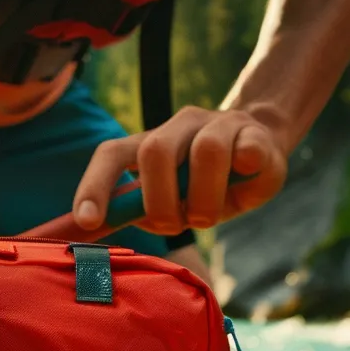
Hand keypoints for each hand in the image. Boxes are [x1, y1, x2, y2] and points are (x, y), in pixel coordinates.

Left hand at [73, 107, 289, 235]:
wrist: (262, 146)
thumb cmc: (211, 183)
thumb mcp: (175, 200)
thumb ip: (144, 212)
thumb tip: (110, 226)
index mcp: (151, 142)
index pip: (112, 154)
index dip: (95, 186)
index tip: (87, 222)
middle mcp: (179, 125)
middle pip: (155, 150)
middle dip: (161, 201)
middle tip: (176, 225)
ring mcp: (218, 124)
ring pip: (206, 150)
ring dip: (206, 198)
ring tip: (209, 216)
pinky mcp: (254, 133)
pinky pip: (248, 150)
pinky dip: (245, 170)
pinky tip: (246, 181)